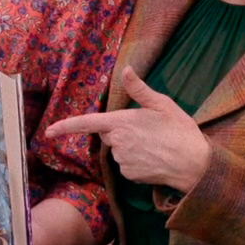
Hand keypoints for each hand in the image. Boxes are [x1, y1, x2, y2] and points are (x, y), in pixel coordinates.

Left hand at [45, 66, 211, 190]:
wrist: (195, 164)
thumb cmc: (181, 131)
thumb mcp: (162, 105)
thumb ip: (139, 89)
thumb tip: (126, 69)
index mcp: (122, 122)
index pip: (87, 123)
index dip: (66, 127)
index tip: (48, 132)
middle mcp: (117, 142)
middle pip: (108, 135)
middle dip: (120, 132)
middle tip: (147, 131)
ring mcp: (122, 160)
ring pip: (117, 150)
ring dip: (129, 147)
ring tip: (154, 145)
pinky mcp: (128, 175)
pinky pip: (125, 165)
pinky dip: (135, 162)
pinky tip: (153, 159)